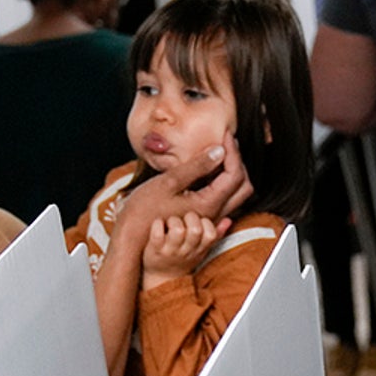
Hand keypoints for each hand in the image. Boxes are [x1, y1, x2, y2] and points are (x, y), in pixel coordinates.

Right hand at [116, 136, 252, 249]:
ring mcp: (209, 219)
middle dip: (237, 162)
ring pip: (235, 194)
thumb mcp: (168, 182)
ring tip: (216, 155)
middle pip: (243, 185)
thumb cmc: (144, 211)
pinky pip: (224, 200)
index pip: (234, 174)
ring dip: (231, 172)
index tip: (224, 136)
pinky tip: (208, 172)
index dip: (232, 152)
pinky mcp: (201, 219)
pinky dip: (223, 182)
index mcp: (208, 204)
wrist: (132, 239)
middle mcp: (214, 215)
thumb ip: (196, 167)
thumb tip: (219, 151)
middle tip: (224, 144)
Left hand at [141, 213, 229, 288]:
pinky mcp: (154, 249)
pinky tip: (159, 225)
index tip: (198, 222)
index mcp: (199, 250)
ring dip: (174, 220)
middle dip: (190, 218)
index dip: (205, 223)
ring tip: (170, 222)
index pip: (210, 233)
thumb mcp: (201, 250)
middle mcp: (185, 251)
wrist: (161, 278)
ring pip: (177, 230)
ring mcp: (170, 251)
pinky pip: (157, 233)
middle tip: (183, 219)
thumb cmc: (183, 258)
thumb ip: (215, 234)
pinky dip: (158, 224)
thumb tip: (228, 220)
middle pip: (195, 230)